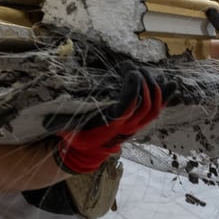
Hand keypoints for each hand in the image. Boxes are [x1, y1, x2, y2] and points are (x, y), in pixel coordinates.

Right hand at [52, 66, 168, 173]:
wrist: (87, 151)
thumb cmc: (76, 135)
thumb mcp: (66, 128)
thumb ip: (59, 121)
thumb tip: (45, 117)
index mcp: (110, 126)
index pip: (129, 107)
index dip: (132, 89)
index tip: (129, 71)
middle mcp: (127, 128)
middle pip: (146, 105)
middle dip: (145, 84)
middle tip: (135, 67)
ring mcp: (136, 127)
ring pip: (154, 109)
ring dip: (154, 89)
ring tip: (147, 72)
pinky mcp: (139, 124)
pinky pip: (157, 112)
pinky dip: (167, 98)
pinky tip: (172, 85)